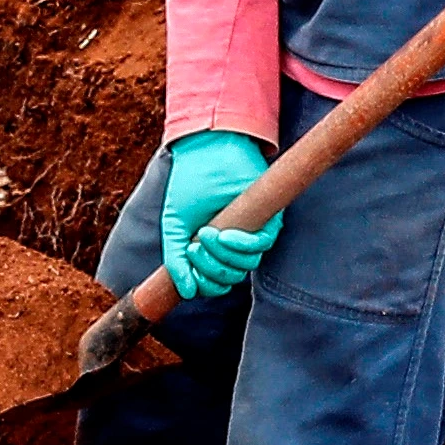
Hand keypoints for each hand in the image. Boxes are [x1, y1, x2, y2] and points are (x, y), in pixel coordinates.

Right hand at [159, 129, 276, 300]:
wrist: (204, 152)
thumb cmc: (190, 185)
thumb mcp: (175, 227)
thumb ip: (176, 260)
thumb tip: (187, 292)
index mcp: (215, 248)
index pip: (217, 282)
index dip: (205, 284)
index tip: (188, 264)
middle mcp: (236, 243)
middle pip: (231, 277)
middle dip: (210, 268)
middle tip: (195, 246)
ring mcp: (253, 231)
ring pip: (246, 266)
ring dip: (222, 256)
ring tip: (205, 233)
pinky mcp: (269, 217)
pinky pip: (261, 245)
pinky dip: (241, 245)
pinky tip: (223, 234)